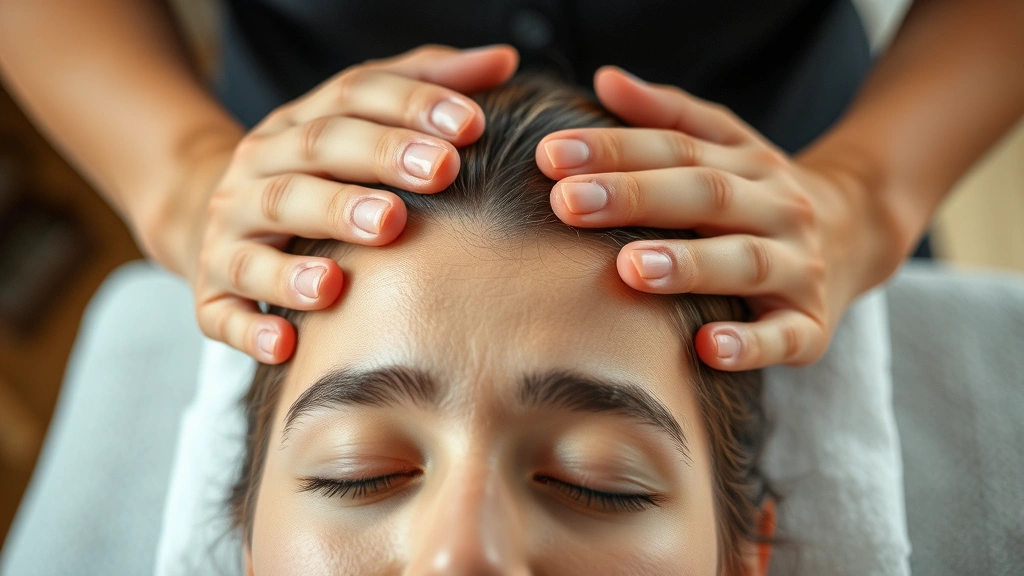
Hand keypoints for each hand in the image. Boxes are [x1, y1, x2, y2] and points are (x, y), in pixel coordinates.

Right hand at [188, 45, 518, 362]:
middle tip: (437, 174)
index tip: (470, 126)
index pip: (353, 97)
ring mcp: (229, 231)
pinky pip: (223, 311)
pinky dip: (252, 328)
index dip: (411, 106)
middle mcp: (259, 169)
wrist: (210, 214)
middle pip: (313, 156)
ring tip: (344, 276)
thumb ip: (429, 86)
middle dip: (375, 161)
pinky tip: (289, 344)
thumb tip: (505, 60)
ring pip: (263, 233)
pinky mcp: (212, 291)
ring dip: (305, 252)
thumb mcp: (359, 120)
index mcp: (299, 124)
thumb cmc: (316, 172)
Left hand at [538, 67, 899, 370]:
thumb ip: (666, 115)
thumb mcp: (726, 145)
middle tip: (569, 204)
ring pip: (744, 262)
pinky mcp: (810, 326)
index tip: (551, 155)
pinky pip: (784, 338)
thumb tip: (604, 79)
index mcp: (747, 163)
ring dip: (688, 265)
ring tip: (630, 268)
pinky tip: (707, 348)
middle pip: (707, 195)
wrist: (860, 233)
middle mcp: (776, 208)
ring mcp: (797, 267)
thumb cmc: (761, 195)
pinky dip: (749, 345)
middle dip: (636, 198)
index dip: (614, 148)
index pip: (676, 148)